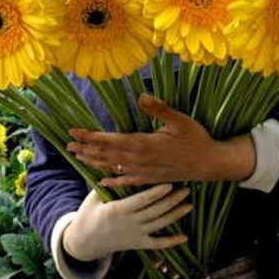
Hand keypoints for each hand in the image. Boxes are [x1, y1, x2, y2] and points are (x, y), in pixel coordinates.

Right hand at [62, 183, 191, 260]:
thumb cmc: (89, 214)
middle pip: (154, 211)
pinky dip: (171, 242)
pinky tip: (185, 238)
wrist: (84, 242)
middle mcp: (129, 224)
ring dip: (175, 215)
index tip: (169, 183)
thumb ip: (107, 183)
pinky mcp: (138, 244)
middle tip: (186, 188)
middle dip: (171, 200)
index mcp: (117, 211)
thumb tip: (116, 162)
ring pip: (159, 225)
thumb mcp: (94, 197)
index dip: (156, 193)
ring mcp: (135, 235)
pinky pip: (156, 244)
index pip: (140, 201)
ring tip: (189, 204)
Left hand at [66, 93, 255, 187]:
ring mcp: (144, 171)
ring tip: (77, 157)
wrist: (210, 164)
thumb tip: (141, 96)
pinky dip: (113, 181)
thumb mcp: (180, 120)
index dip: (91, 136)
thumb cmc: (196, 139)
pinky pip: (127, 181)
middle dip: (86, 148)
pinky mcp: (150, 179)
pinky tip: (101, 182)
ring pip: (113, 167)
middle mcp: (140, 160)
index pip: (110, 140)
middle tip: (67, 144)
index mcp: (144, 144)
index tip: (74, 131)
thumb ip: (160, 108)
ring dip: (94, 161)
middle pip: (107, 154)